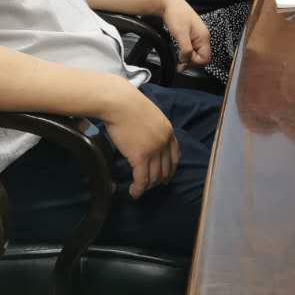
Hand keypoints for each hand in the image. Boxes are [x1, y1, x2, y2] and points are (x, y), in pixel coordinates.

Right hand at [101, 82, 179, 198]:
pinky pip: (142, 179)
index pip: (175, 156)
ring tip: (140, 190)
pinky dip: (139, 188)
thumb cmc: (128, 105)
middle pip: (165, 168)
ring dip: (147, 186)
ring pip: (154, 176)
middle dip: (159, 180)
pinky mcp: (140, 156)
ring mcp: (153, 150)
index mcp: (168, 131)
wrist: (119, 103)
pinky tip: (134, 192)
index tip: (167, 177)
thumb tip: (147, 141)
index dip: (171, 169)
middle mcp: (164, 142)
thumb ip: (153, 129)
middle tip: (151, 186)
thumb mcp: (149, 116)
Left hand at [159, 0, 210, 67]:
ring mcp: (197, 36)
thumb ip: (185, 49)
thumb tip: (186, 61)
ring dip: (188, 57)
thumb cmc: (176, 14)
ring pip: (196, 53)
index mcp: (204, 36)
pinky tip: (179, 51)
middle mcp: (203, 36)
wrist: (168, 3)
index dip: (194, 63)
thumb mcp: (180, 34)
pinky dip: (186, 52)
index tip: (183, 62)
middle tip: (179, 62)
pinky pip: (192, 48)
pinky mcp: (191, 35)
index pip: (205, 58)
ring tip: (179, 57)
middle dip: (191, 61)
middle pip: (202, 57)